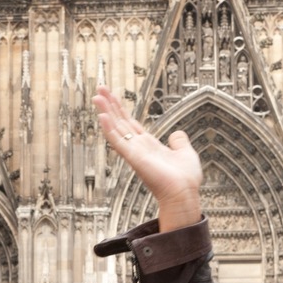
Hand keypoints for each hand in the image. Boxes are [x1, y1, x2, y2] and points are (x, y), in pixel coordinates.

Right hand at [93, 86, 203, 231]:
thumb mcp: (185, 153)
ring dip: (106, 112)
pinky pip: (118, 141)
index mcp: (148, 145)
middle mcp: (138, 147)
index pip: (130, 124)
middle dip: (110, 105)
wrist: (184, 193)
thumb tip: (176, 134)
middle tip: (100, 89)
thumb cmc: (185, 179)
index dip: (121, 110)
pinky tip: (102, 116)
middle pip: (120, 122)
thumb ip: (179, 142)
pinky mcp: (133, 158)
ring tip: (97, 96)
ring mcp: (134, 152)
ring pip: (116, 128)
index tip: (112, 96)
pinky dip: (109, 129)